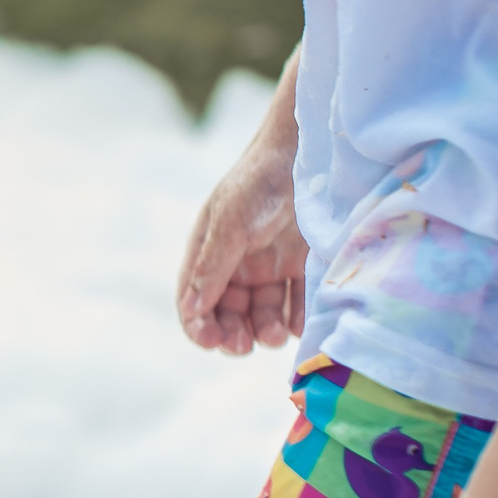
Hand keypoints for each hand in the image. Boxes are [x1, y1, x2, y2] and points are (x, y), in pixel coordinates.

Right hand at [178, 126, 307, 353]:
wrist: (307, 153)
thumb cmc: (259, 183)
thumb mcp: (229, 225)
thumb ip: (211, 268)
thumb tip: (189, 311)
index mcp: (209, 253)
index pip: (195, 301)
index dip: (199, 326)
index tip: (213, 341)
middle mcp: (237, 265)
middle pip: (229, 313)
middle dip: (234, 333)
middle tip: (245, 345)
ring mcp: (271, 266)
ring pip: (263, 313)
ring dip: (265, 329)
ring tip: (276, 335)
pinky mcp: (303, 265)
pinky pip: (298, 302)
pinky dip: (298, 318)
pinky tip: (300, 325)